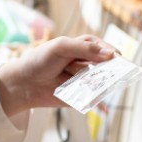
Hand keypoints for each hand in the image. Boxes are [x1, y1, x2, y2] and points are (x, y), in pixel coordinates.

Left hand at [0, 35, 115, 116]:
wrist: (25, 84)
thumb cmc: (39, 60)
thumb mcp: (60, 47)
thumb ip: (84, 48)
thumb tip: (110, 54)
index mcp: (80, 47)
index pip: (101, 46)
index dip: (109, 50)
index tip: (116, 56)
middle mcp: (84, 63)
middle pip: (103, 64)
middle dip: (99, 66)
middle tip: (91, 67)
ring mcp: (83, 80)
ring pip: (99, 80)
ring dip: (89, 79)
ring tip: (70, 76)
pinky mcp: (81, 95)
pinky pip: (93, 96)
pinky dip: (91, 94)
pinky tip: (81, 92)